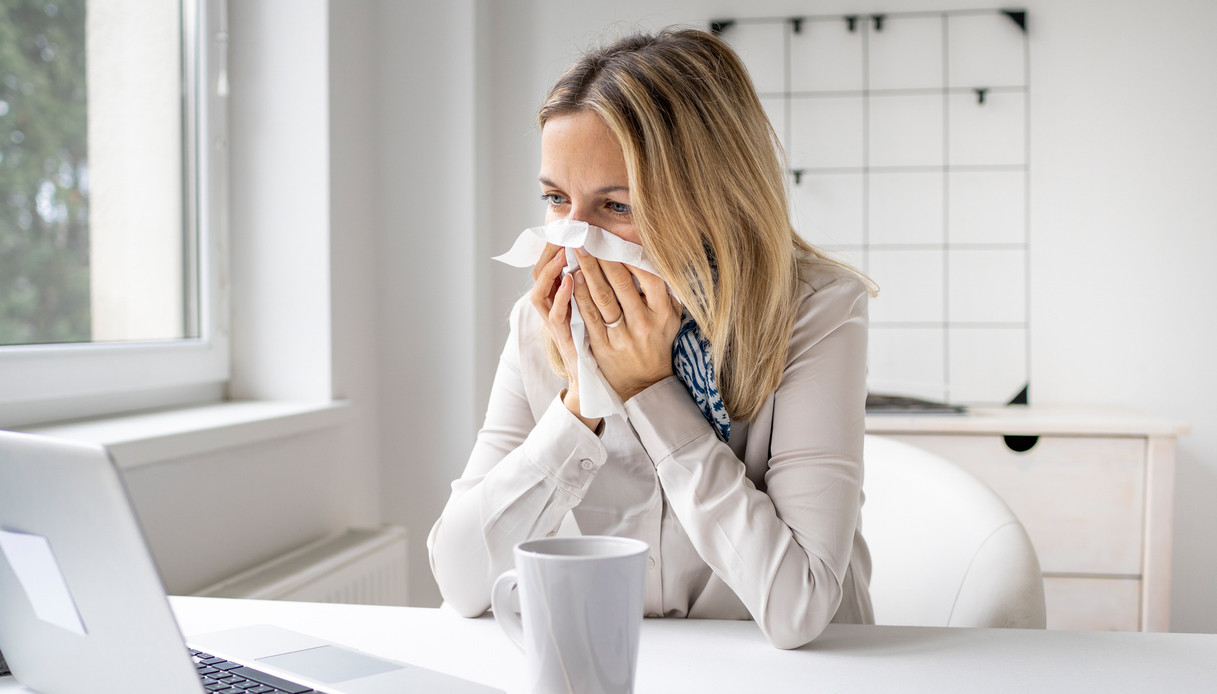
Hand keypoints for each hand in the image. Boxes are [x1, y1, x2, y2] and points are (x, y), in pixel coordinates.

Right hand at [529, 244, 600, 428]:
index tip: (567, 227)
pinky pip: (555, 315)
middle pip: (539, 273)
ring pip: (540, 292)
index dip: (554, 246)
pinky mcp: (561, 338)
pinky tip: (571, 281)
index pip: (548, 265)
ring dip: (550, 270)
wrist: (595, 378)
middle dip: (549, 251)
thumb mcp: (596, 307)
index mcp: (558, 297)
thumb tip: (612, 253)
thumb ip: (598, 283)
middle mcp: (550, 308)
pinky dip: (561, 297)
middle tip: (562, 232)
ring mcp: (553, 324)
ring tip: (562, 252)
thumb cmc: (598, 341)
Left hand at [571, 247, 681, 400]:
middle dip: (604, 258)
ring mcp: (622, 336)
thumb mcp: (672, 319)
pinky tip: (572, 278)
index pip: (650, 278)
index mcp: (663, 314)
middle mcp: (644, 324)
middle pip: (622, 284)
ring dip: (588, 271)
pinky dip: (579, 295)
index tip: (618, 241)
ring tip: (578, 251)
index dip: (633, 257)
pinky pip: (589, 316)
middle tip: (590, 237)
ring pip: (603, 298)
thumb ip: (665, 292)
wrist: (645, 384)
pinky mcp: (602, 346)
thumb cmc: (658, 343)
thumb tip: (656, 259)